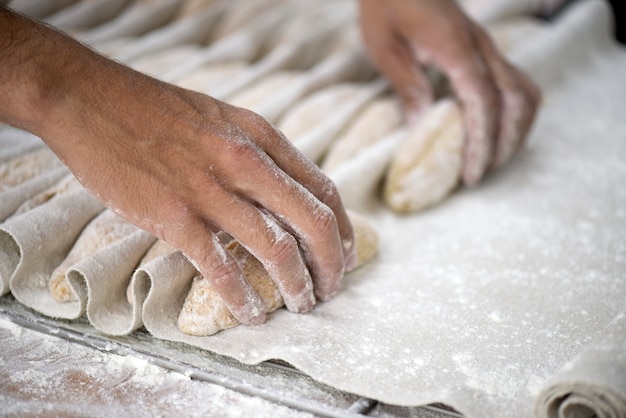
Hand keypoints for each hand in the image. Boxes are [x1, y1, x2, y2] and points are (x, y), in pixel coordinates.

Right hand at [1, 7, 355, 324]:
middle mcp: (246, 162)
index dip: (343, 231)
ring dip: (296, 285)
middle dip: (330, 266)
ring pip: (276, 249)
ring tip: (299, 305)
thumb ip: (259, 153)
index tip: (343, 257)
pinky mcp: (175, 215)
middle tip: (329, 290)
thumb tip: (288, 195)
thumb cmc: (157, 111)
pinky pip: (221, 267)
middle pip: (314, 223)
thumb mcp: (224, 118)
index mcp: (262, 137)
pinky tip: (251, 313)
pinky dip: (243, 297)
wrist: (90, 100)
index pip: (324, 191)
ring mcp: (211, 189)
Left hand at [358, 0, 540, 184]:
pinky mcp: (486, 48)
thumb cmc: (386, 5)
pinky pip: (517, 82)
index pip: (483, 102)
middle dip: (504, 143)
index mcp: (457, 47)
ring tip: (494, 157)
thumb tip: (421, 128)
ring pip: (525, 91)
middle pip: (516, 100)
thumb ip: (409, 86)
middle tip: (480, 173)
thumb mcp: (385, 47)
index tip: (472, 173)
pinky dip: (515, 111)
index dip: (482, 142)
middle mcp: (482, 47)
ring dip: (516, 129)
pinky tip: (497, 129)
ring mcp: (489, 46)